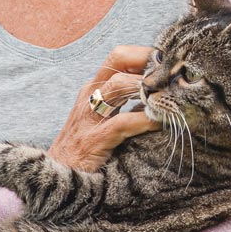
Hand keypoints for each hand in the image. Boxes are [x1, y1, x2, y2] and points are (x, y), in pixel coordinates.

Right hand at [48, 45, 159, 171]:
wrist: (57, 177)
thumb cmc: (86, 148)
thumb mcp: (106, 117)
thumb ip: (128, 104)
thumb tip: (162, 96)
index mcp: (95, 87)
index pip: (121, 57)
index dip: (146, 54)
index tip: (171, 59)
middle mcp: (91, 94)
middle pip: (118, 59)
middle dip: (147, 59)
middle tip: (173, 68)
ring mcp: (90, 115)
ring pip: (119, 84)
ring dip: (147, 85)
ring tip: (170, 90)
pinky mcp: (94, 139)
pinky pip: (123, 122)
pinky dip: (145, 119)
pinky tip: (160, 122)